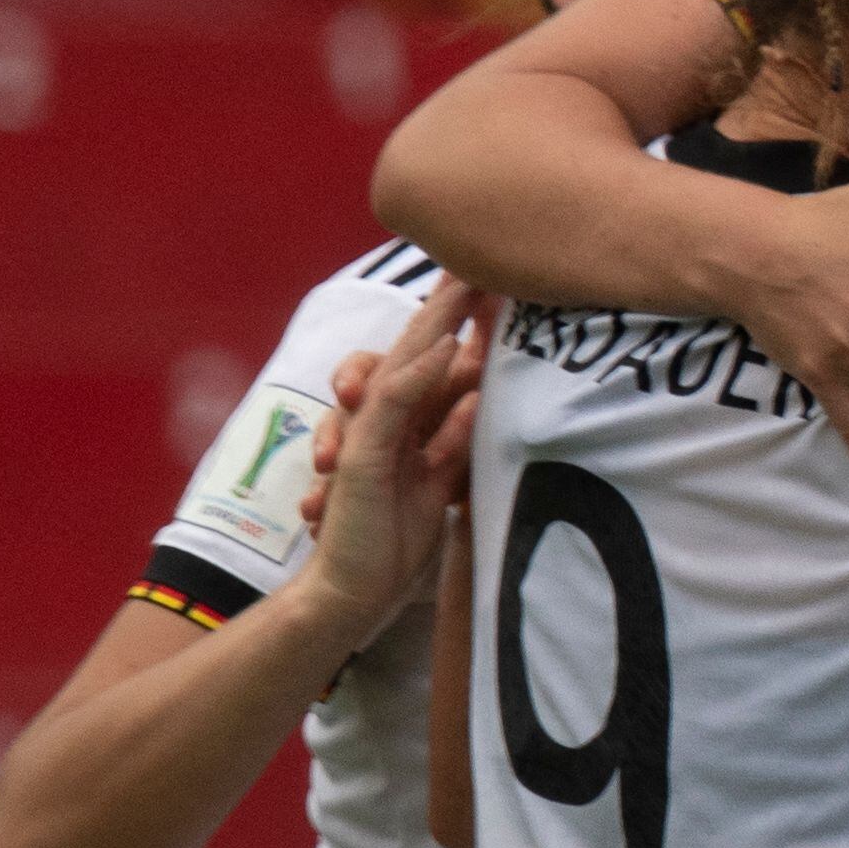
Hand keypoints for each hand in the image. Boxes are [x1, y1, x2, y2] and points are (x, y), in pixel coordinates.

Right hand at [296, 285, 484, 631]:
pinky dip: (419, 373)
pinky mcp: (364, 454)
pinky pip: (391, 404)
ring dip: (435, 320)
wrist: (353, 591)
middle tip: (479, 256)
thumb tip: (478, 401)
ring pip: (400, 362)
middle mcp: (383, 417)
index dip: (461, 319)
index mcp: (405, 421)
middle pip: (416, 344)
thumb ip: (453, 440)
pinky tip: (445, 347)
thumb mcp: (439, 481)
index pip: (433, 358)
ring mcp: (371, 430)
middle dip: (446, 301)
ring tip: (468, 282)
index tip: (496, 280)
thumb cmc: (391, 538)